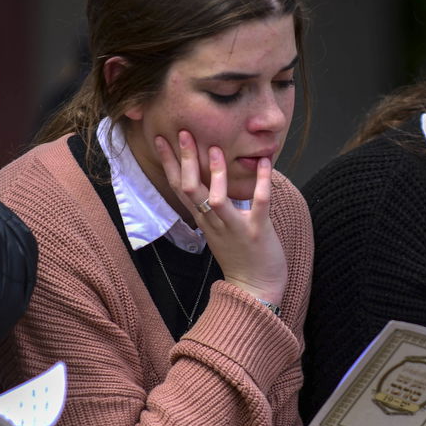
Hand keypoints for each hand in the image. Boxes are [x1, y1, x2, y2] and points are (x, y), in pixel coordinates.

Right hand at [156, 131, 286, 304]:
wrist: (255, 292)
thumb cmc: (240, 259)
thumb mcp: (219, 231)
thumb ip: (213, 208)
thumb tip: (212, 181)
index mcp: (203, 220)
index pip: (179, 188)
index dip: (169, 163)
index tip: (161, 139)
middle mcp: (213, 223)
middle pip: (190, 190)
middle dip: (185, 161)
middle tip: (183, 133)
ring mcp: (234, 228)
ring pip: (216, 200)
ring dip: (215, 174)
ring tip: (215, 149)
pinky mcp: (257, 233)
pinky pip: (258, 205)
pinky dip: (261, 183)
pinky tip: (264, 163)